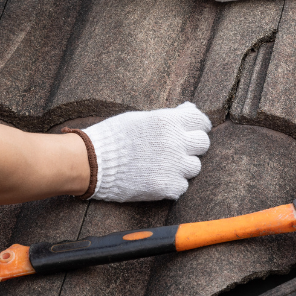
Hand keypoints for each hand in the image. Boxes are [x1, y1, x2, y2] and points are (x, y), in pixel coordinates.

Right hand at [81, 103, 211, 201]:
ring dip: (183, 166)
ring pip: (194, 167)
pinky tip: (158, 178)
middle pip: (202, 144)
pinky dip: (173, 184)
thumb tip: (190, 109)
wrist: (93, 162)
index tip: (194, 130)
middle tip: (179, 149)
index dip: (199, 126)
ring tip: (165, 164)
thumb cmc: (115, 136)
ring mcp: (173, 166)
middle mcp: (175, 142)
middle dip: (193, 145)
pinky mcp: (166, 186)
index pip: (200, 121)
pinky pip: (182, 186)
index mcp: (169, 121)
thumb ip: (168, 116)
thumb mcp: (141, 118)